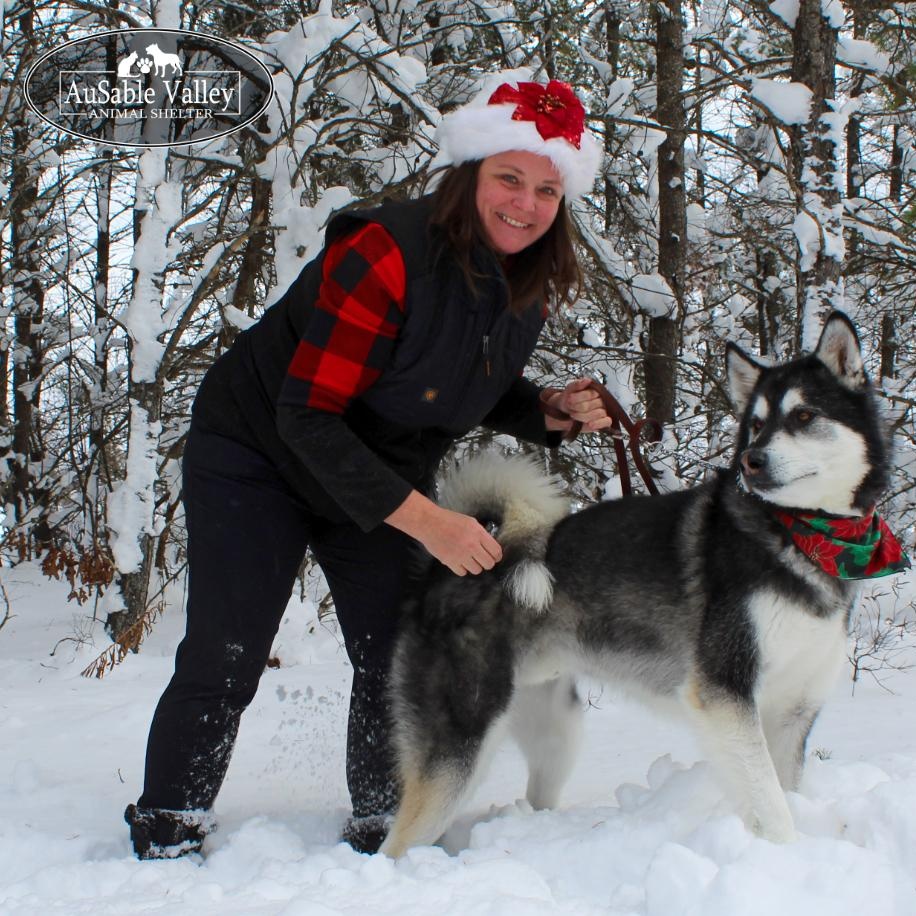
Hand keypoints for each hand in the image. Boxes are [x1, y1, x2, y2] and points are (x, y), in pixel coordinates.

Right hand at [385, 491, 501, 575]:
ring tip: (469, 559)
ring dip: (474, 566)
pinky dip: (462, 568)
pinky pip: (462, 572)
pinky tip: (459, 561)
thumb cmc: (449, 520)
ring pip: (477, 570)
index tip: (495, 557)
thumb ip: (481, 534)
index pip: (496, 551)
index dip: (497, 556)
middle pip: (489, 564)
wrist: (429, 522)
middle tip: (482, 559)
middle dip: (487, 562)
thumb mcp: (470, 522)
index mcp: (478, 533)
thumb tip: (490, 547)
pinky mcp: (450, 561)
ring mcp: (460, 554)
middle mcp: (471, 545)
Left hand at [547, 378, 612, 432]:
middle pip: (593, 404)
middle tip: (570, 407)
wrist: (564, 412)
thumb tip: (587, 380)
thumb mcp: (569, 390)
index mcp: (594, 391)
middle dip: (579, 407)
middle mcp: (600, 400)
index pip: (590, 394)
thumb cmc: (568, 400)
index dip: (579, 397)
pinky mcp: (603, 421)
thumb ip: (577, 385)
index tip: (569, 399)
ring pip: (598, 413)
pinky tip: (590, 424)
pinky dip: (598, 423)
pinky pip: (607, 422)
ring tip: (573, 415)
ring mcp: (603, 411)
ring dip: (584, 416)